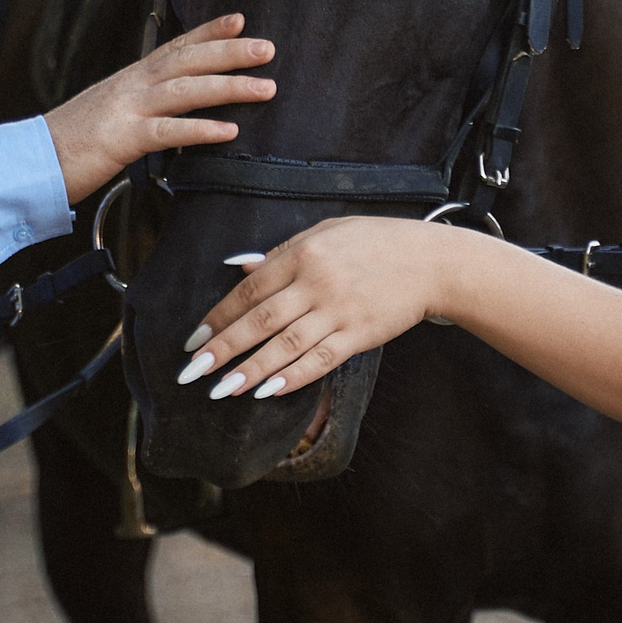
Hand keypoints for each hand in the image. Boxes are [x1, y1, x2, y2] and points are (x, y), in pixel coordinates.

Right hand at [43, 13, 276, 202]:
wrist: (27, 161)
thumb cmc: (69, 144)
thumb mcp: (108, 116)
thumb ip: (140, 110)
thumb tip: (170, 115)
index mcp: (129, 80)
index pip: (174, 47)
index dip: (208, 32)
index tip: (240, 21)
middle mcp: (130, 86)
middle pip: (187, 61)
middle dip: (230, 52)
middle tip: (268, 48)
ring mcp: (126, 110)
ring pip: (185, 90)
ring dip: (229, 87)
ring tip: (265, 88)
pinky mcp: (121, 139)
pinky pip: (167, 131)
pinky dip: (201, 129)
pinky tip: (229, 131)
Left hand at [176, 217, 466, 399]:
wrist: (429, 261)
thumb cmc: (375, 242)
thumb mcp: (325, 232)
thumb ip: (281, 252)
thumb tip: (239, 268)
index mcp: (302, 253)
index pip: (249, 290)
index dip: (218, 316)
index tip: (194, 339)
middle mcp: (316, 283)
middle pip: (260, 321)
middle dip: (222, 348)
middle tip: (191, 371)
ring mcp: (338, 311)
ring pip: (286, 345)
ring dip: (250, 370)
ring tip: (221, 389)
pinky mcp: (359, 334)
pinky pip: (320, 360)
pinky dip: (293, 376)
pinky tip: (268, 391)